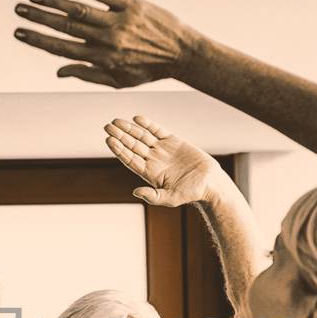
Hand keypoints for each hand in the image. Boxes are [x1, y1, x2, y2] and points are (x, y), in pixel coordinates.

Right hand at [14, 0, 201, 88]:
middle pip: (65, 26)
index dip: (38, 40)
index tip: (19, 32)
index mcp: (102, 59)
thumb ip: (87, 74)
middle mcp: (107, 40)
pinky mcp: (130, 4)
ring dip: (53, 2)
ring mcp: (118, 20)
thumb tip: (59, 71)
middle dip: (39, 19)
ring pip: (79, 9)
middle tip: (18, 10)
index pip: (62, 48)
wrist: (182, 54)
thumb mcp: (118, 80)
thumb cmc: (148, 69)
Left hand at [104, 116, 224, 205]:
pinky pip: (157, 130)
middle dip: (120, 136)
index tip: (109, 140)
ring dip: (129, 128)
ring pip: (142, 136)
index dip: (119, 149)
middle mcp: (153, 160)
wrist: (209, 183)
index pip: (129, 159)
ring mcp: (162, 149)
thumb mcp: (170, 198)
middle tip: (107, 126)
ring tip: (116, 121)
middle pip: (132, 145)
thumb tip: (135, 192)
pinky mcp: (173, 141)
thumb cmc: (190, 194)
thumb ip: (153, 196)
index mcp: (149, 173)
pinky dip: (148, 124)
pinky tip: (137, 119)